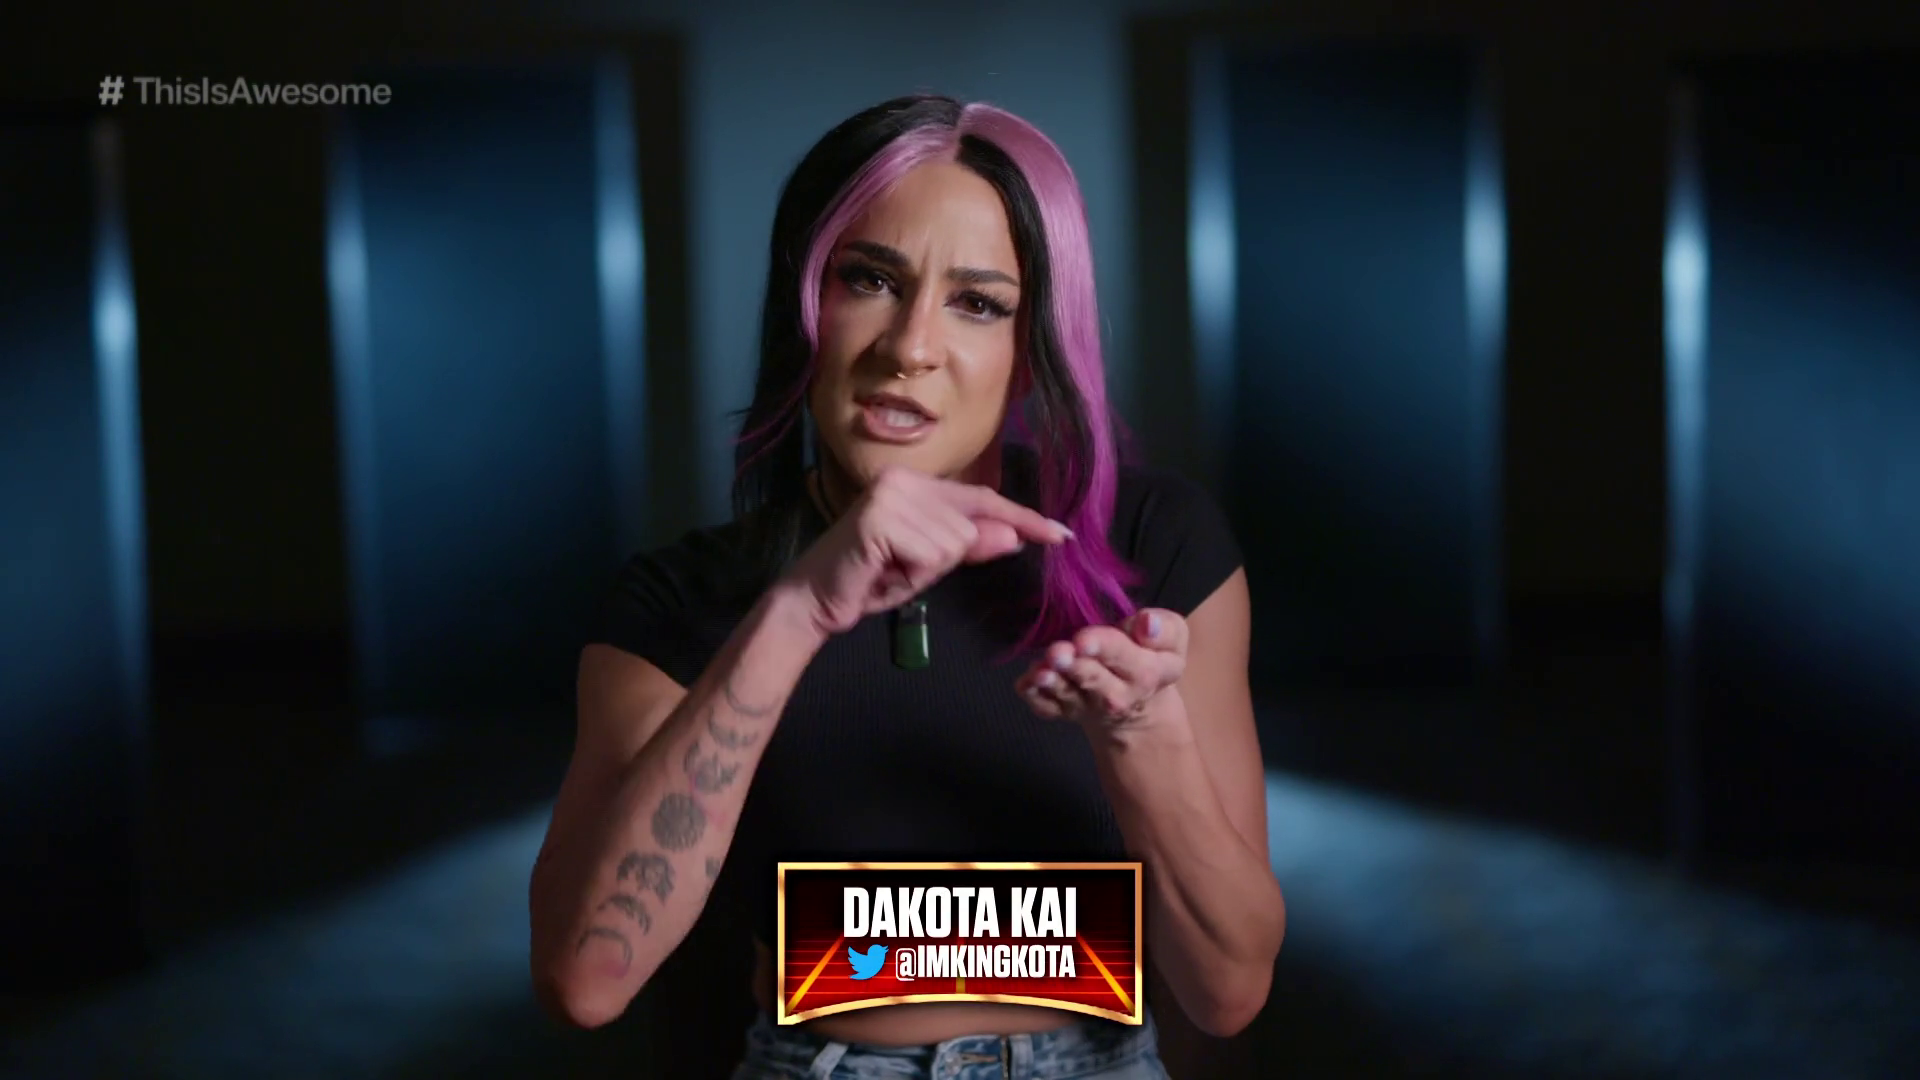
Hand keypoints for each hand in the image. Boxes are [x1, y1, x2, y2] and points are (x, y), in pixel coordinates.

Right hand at [782, 466, 1072, 635]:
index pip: (982, 499)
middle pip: (971, 527)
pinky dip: (914, 576)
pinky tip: (883, 570)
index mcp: (916, 483)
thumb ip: (969, 546)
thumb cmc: (870, 580)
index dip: (1022, 518)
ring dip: (926, 570)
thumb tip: (1014, 536)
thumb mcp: (929, 564)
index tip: (1059, 535)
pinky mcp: (881, 519)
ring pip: (955, 543)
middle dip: (945, 560)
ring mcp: (892, 495)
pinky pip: (933, 556)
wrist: (816, 600)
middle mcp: (904, 480)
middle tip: (900, 569)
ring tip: (890, 570)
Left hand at [1017, 609, 1186, 730]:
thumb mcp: (1173, 639)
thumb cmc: (1152, 657)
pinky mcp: (1063, 710)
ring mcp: (1085, 705)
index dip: (1103, 646)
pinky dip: (1034, 696)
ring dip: (1051, 682)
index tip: (1084, 638)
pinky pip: (1046, 707)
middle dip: (1074, 665)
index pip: (1123, 656)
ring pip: (1065, 694)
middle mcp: (1114, 694)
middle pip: (1092, 679)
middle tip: (1059, 652)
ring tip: (1041, 671)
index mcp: (1145, 671)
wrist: (1138, 704)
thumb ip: (1164, 628)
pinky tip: (1026, 682)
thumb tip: (1147, 622)